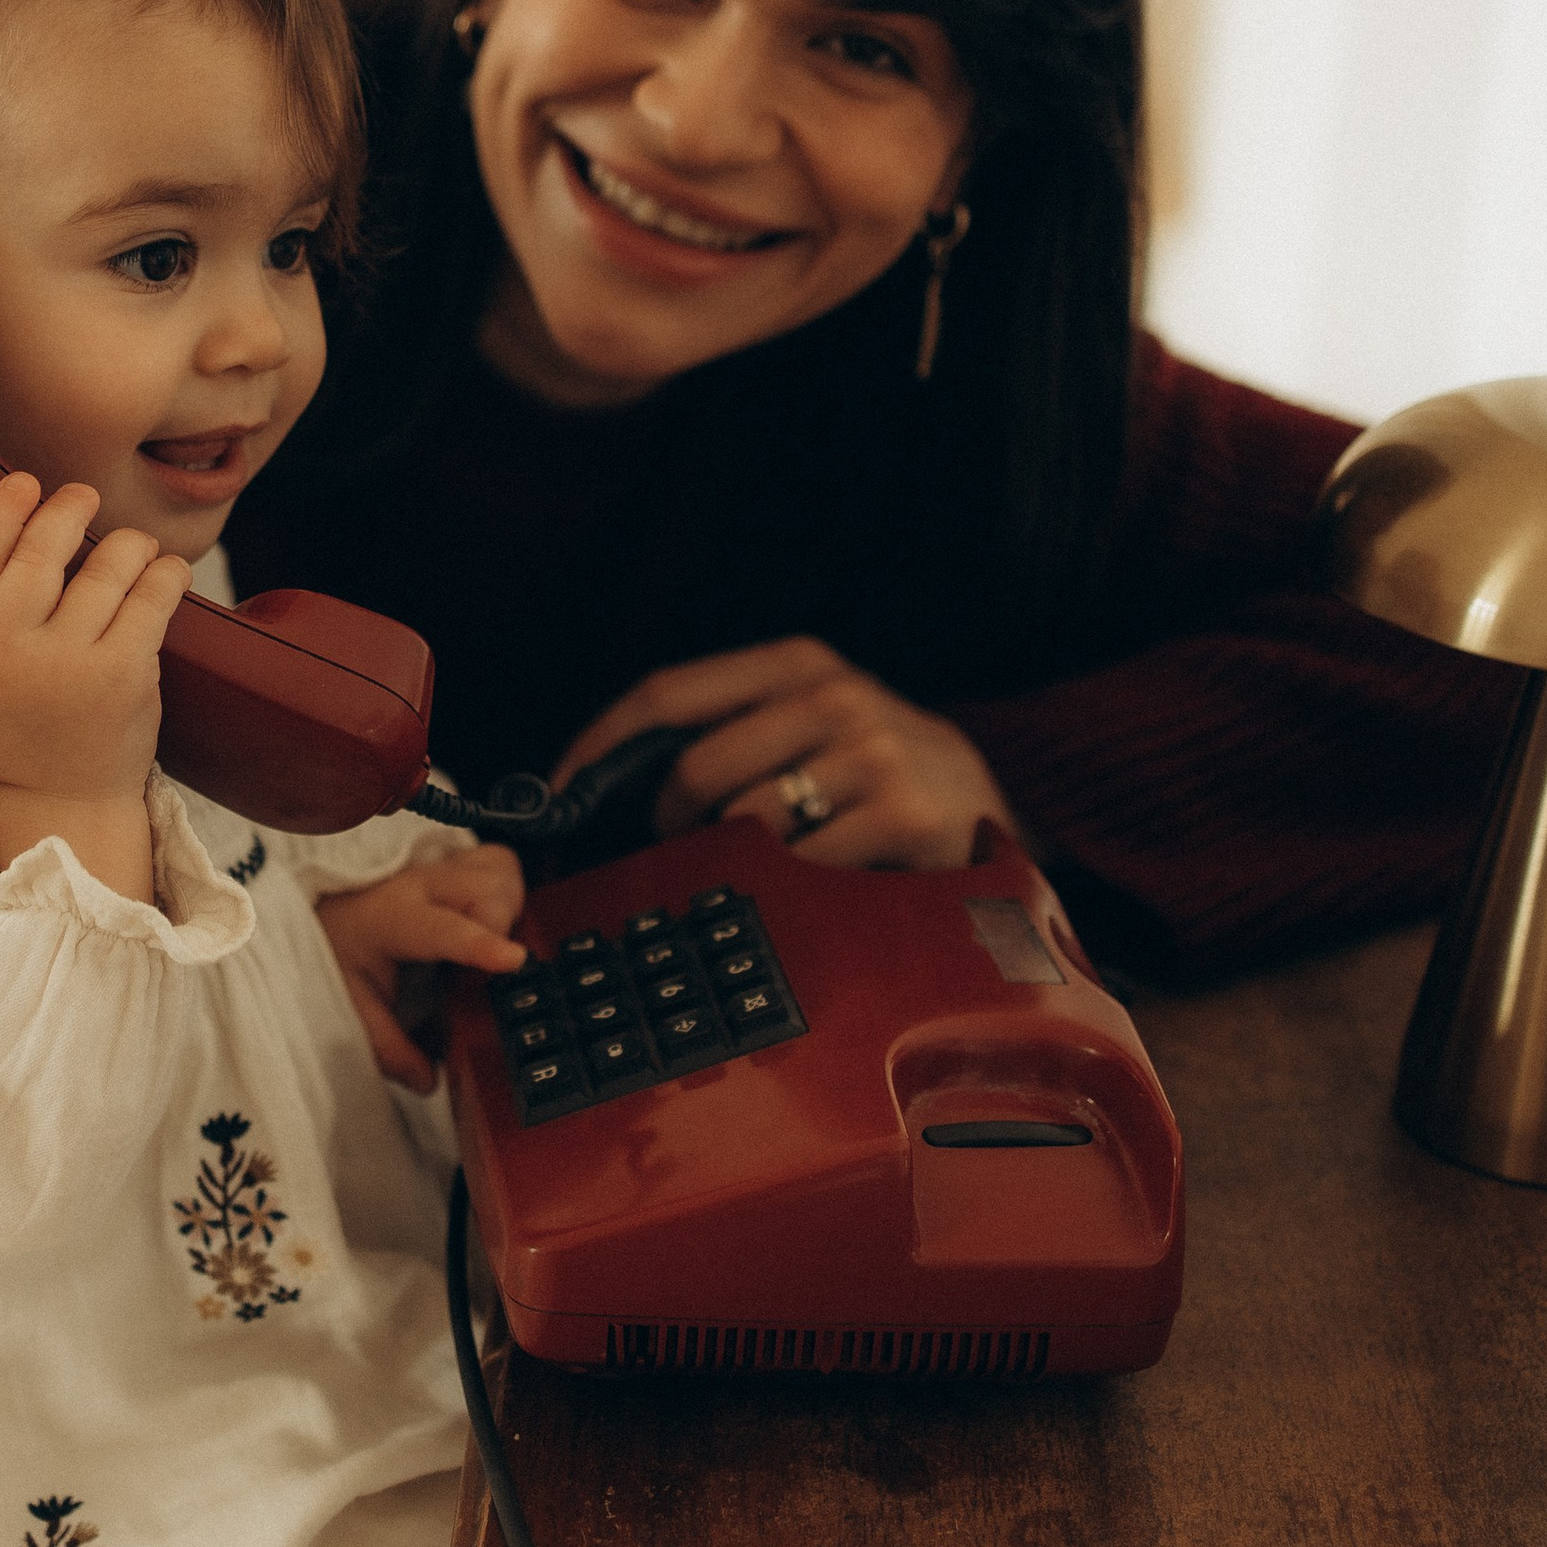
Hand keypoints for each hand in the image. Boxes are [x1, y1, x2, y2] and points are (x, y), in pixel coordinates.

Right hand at [0, 475, 193, 895]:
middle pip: (39, 553)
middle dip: (67, 511)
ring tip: (135, 546)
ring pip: (104, 569)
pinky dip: (165, 573)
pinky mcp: (122, 676)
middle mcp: (11, 650)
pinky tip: (167, 570)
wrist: (59, 804)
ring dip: (127, 544)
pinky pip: (151, 599)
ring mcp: (68, 663)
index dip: (0, 511)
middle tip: (85, 497)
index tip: (23, 483)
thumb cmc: (13, 733)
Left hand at [319, 845, 527, 1090]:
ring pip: (499, 870)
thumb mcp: (350, 1003)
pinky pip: (498, 865)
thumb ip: (387, 1046)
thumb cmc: (337, 950)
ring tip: (490, 941)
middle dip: (502, 925)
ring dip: (506, 906)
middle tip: (489, 966)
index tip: (514, 960)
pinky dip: (504, 892)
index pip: (443, 928)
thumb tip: (426, 1081)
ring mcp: (440, 869)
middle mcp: (420, 885)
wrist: (325, 908)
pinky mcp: (456, 864)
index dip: (482, 944)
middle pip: (486, 886)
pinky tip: (487, 921)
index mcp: (392, 919)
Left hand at [554, 640, 1014, 871]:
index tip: (556, 793)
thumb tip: (607, 781)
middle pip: (694, 767)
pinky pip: (799, 865)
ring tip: (767, 860)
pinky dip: (789, 885)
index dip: (600, 746)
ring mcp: (870, 753)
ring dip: (735, 857)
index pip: (668, 692)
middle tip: (685, 845)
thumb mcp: (811, 721)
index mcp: (797, 662)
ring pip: (743, 821)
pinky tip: (813, 880)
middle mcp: (833, 695)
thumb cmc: (874, 769)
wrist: (990, 803)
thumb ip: (730, 729)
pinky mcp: (899, 814)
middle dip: (670, 821)